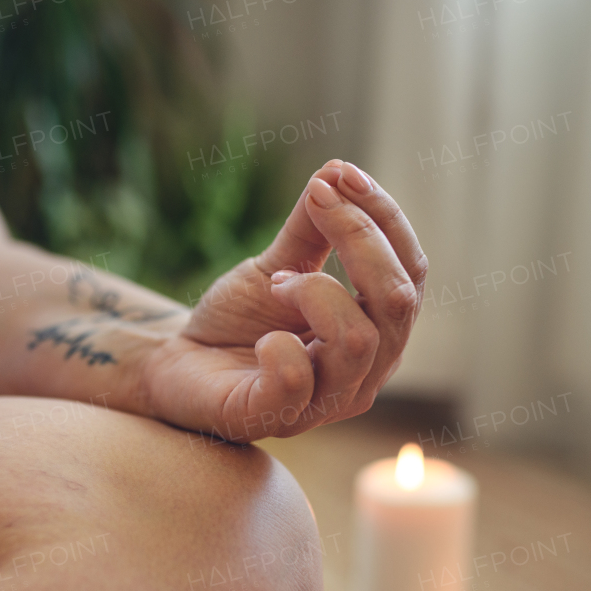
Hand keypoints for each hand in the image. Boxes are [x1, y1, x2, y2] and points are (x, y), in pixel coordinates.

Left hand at [141, 159, 426, 441]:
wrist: (179, 366)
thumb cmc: (239, 321)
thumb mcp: (275, 265)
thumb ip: (310, 228)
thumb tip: (336, 170)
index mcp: (378, 332)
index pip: (411, 271)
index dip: (382, 217)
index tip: (340, 175)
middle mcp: (366, 372)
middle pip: (397, 300)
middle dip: (358, 238)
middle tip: (313, 206)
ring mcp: (325, 403)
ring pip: (357, 339)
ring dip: (313, 291)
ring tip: (276, 283)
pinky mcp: (275, 420)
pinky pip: (296, 380)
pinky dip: (278, 346)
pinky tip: (261, 339)